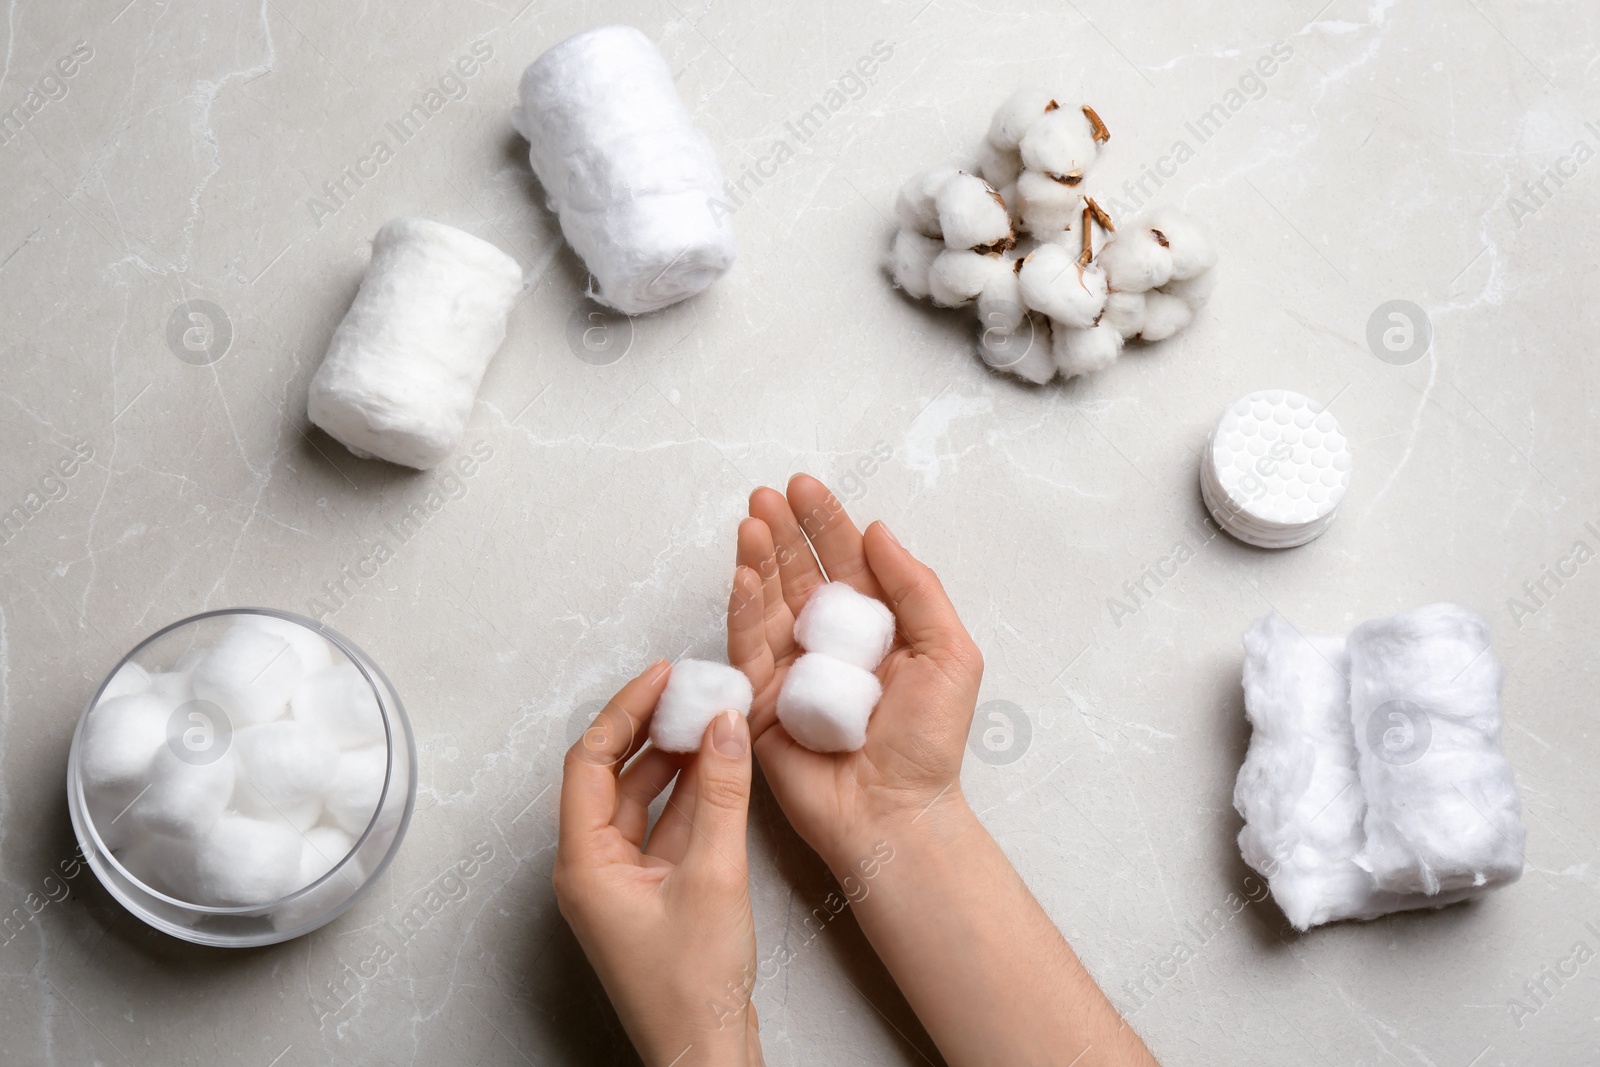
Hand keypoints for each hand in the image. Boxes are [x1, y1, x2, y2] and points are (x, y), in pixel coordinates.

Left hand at [553, 661, 763, 1066]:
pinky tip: (721, 769)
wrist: (707, 1055)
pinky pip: (667, 827)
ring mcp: (624, 883)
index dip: (625, 711)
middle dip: (654, 730)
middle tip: (692, 690)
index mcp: (584, 863)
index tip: (662, 677)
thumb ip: (719, 795)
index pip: (590, 762)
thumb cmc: (691, 990)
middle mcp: (594, 868)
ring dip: (678, 760)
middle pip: (614, 776)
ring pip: (644, 799)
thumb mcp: (713, 875)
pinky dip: (693, 795)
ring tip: (713, 719)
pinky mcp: (655, 895)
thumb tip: (724, 727)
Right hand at [726, 474, 984, 872]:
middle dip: (785, 531)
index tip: (806, 486)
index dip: (826, 524)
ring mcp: (792, 670)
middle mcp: (829, 644)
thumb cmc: (929, 742)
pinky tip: (742, 572)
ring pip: (768, 602)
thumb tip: (878, 531)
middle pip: (799, 575)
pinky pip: (748, 646)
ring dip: (758, 559)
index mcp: (875, 630)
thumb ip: (916, 589)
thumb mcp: (949, 653)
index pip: (846, 564)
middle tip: (767, 494)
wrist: (895, 811)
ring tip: (752, 520)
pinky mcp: (762, 701)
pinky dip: (743, 607)